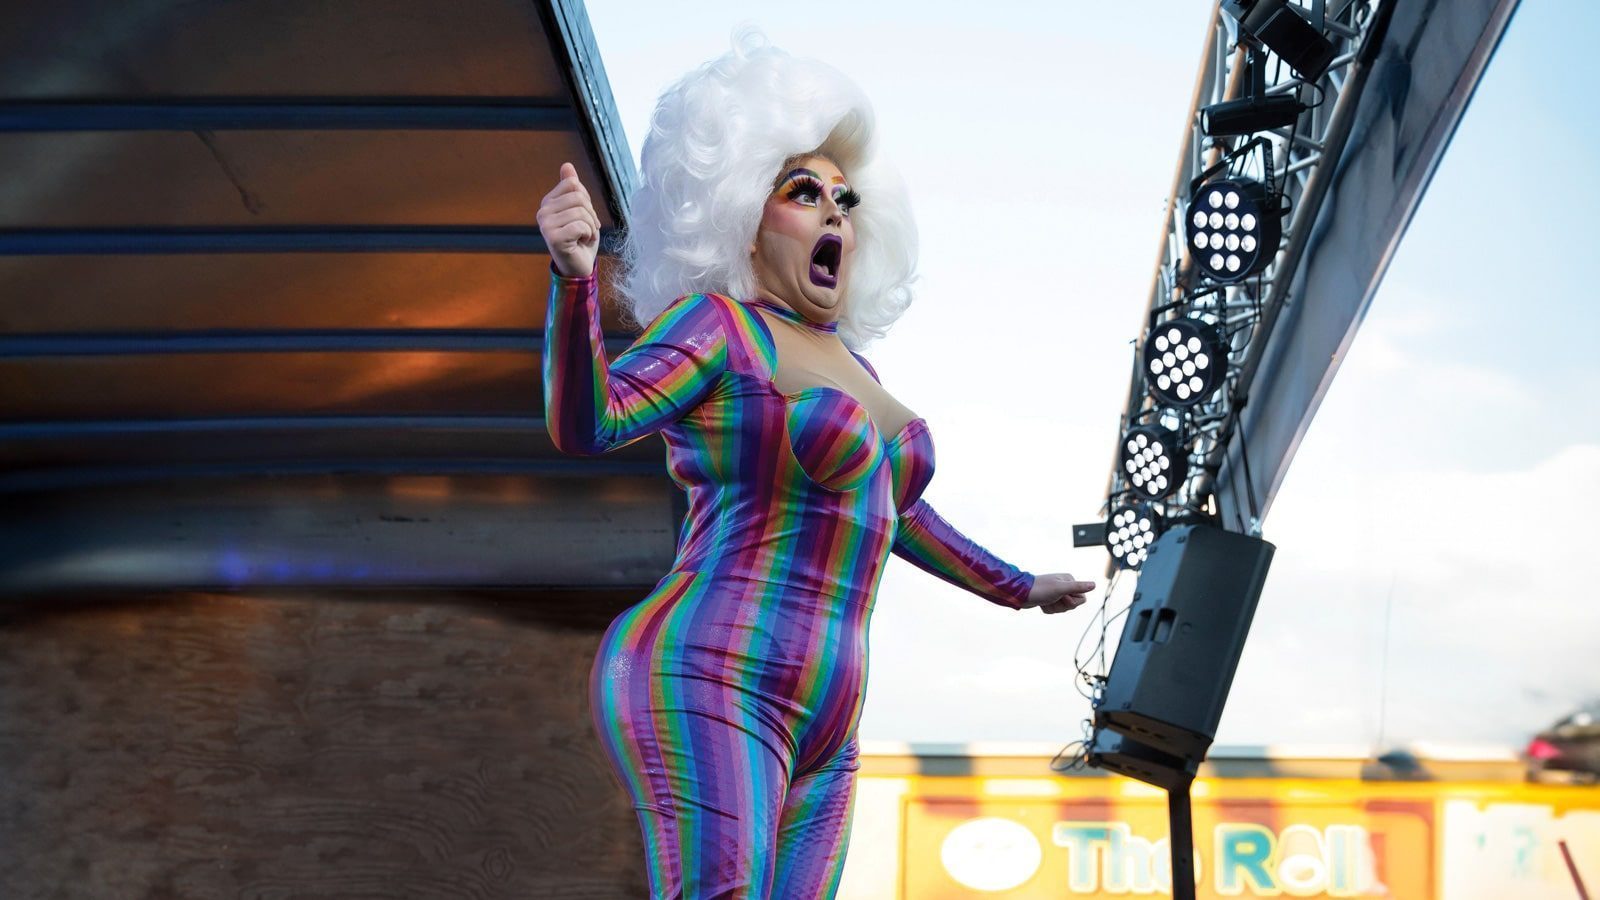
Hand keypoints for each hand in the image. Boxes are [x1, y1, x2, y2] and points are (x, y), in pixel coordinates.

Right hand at [537, 162, 600, 277]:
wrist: (579, 268)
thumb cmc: (581, 239)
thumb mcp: (581, 210)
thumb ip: (573, 189)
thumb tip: (567, 165)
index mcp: (548, 203)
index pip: (573, 184)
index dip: (586, 200)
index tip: (585, 217)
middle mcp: (543, 212)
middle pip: (578, 196)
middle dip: (591, 214)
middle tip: (587, 229)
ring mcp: (546, 225)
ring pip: (581, 211)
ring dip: (591, 226)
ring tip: (584, 237)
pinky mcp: (553, 238)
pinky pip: (581, 225)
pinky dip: (588, 234)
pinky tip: (581, 243)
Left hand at [1018, 573, 1094, 613]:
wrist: (1021, 594)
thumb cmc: (1040, 589)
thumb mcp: (1060, 589)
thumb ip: (1078, 587)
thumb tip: (1094, 585)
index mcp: (1069, 580)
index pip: (1082, 599)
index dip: (1072, 602)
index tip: (1061, 596)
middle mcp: (1064, 586)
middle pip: (1073, 605)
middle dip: (1062, 606)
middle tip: (1052, 598)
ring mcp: (1056, 593)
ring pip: (1064, 609)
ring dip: (1054, 608)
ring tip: (1045, 601)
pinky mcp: (1049, 599)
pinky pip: (1054, 610)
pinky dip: (1048, 609)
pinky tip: (1041, 603)